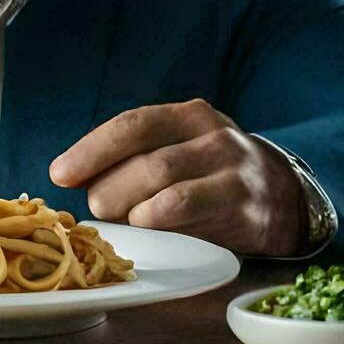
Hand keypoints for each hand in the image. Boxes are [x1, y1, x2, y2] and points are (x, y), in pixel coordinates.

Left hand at [48, 98, 305, 255]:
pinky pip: (187, 212)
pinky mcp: (244, 207)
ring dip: (129, 209)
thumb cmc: (210, 175)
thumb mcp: (180, 150)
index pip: (133, 125)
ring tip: (120, 219)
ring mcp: (233, 171)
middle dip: (108, 189)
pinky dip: (156, 221)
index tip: (60, 173)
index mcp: (189, 116)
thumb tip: (72, 178)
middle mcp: (214, 136)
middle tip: (95, 207)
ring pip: (164, 188)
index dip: (91, 150)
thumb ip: (135, 157)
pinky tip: (149, 226)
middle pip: (145, 161)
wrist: (283, 198)